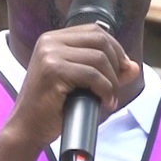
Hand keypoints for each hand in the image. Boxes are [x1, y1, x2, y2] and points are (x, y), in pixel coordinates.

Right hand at [5, 23, 139, 149]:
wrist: (27, 129)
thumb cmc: (52, 109)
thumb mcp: (82, 85)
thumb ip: (107, 73)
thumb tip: (133, 66)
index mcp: (53, 39)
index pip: (95, 31)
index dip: (115, 49)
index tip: (122, 71)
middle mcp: (49, 41)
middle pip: (100, 40)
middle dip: (116, 64)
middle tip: (116, 87)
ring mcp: (49, 54)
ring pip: (99, 58)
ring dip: (112, 81)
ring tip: (109, 98)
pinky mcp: (52, 70)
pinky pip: (93, 75)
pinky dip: (105, 90)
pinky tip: (104, 102)